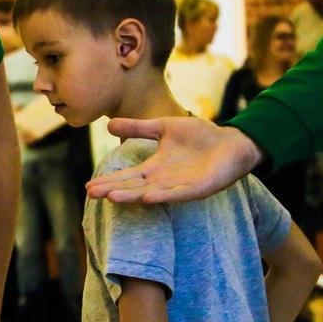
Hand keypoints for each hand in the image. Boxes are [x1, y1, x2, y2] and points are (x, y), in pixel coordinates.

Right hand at [84, 117, 264, 203]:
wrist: (233, 141)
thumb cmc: (200, 136)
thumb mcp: (164, 127)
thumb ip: (139, 128)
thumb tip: (108, 123)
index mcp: (155, 167)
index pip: (127, 176)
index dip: (109, 180)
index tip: (88, 186)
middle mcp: (164, 179)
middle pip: (134, 186)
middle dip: (113, 189)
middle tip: (91, 194)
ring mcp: (181, 185)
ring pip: (151, 192)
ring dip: (132, 196)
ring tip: (112, 197)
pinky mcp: (199, 187)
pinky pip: (179, 193)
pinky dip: (164, 196)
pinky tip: (148, 198)